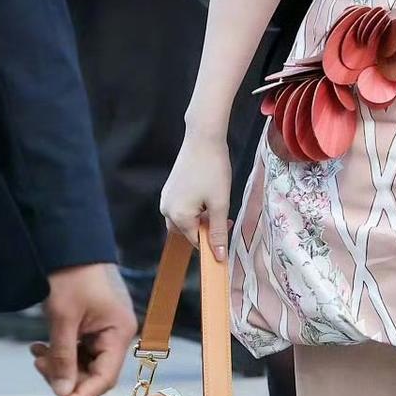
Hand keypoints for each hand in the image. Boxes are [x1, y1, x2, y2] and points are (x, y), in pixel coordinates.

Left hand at [30, 263, 135, 395]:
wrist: (69, 245)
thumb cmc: (71, 277)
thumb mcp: (63, 319)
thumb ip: (63, 358)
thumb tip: (62, 392)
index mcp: (119, 333)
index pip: (104, 378)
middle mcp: (117, 334)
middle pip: (93, 372)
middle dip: (64, 375)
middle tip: (38, 364)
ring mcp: (106, 329)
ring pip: (83, 363)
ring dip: (59, 364)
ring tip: (36, 352)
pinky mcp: (93, 324)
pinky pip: (79, 349)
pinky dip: (60, 352)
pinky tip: (41, 346)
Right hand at [161, 130, 231, 259]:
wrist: (203, 139)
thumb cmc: (212, 170)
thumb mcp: (220, 204)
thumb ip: (218, 232)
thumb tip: (219, 257)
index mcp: (178, 216)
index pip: (196, 241)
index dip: (213, 241)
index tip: (228, 234)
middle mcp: (166, 210)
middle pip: (188, 232)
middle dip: (207, 229)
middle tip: (226, 217)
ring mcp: (166, 198)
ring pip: (186, 220)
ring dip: (202, 218)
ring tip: (217, 203)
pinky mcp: (170, 189)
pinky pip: (182, 208)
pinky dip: (196, 208)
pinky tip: (208, 195)